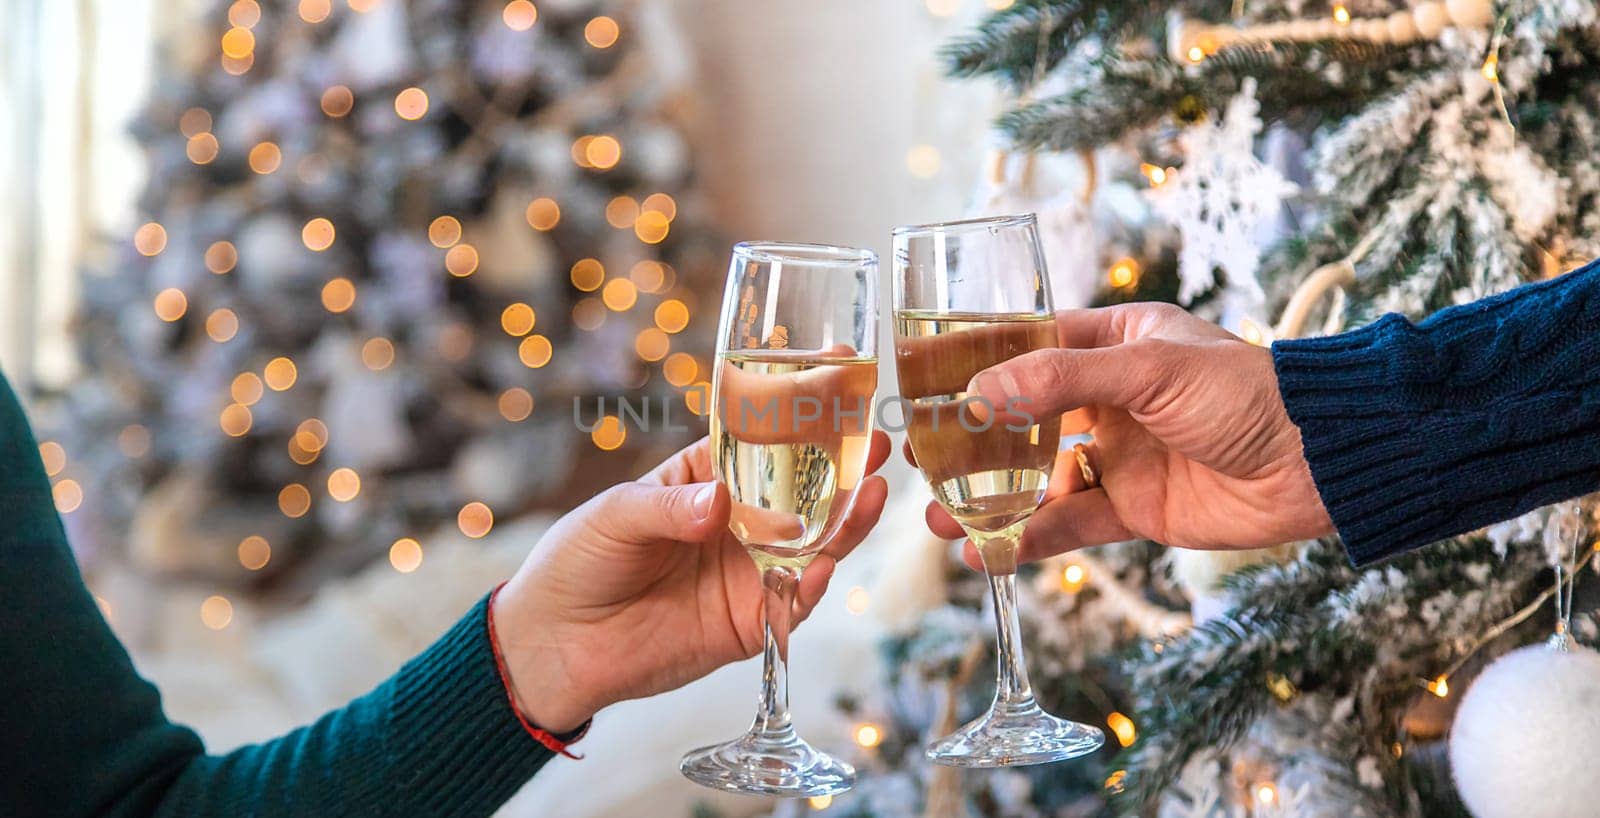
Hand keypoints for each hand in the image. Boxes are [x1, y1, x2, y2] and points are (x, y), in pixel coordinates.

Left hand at [494, 432, 890, 731]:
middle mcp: (739, 522)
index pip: (763, 438)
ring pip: (813, 544)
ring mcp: (748, 571)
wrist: (556, 645)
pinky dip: (812, 584)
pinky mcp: (748, 621)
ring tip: (872, 489)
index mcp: (708, 479)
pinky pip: (792, 602)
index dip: (800, 411)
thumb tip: (720, 505)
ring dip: (846, 520)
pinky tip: (826, 562)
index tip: (837, 374)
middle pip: (803, 491)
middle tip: (873, 438)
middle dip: (842, 464)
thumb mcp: (616, 516)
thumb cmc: (577, 562)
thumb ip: (670, 508)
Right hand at [920, 303, 1332, 564]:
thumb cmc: (1248, 393)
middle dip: (970, 441)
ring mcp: (1120, 455)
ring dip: (988, 498)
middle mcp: (1110, 397)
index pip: (1027, 347)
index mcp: (1115, 341)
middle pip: (1021, 418)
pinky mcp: (1134, 509)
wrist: (1319, 464)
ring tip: (939, 518)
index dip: (973, 364)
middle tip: (919, 458)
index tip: (919, 380)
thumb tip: (979, 392)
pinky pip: (1070, 523)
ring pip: (1037, 477)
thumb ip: (1061, 380)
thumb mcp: (1148, 369)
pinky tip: (987, 552)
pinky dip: (1028, 538)